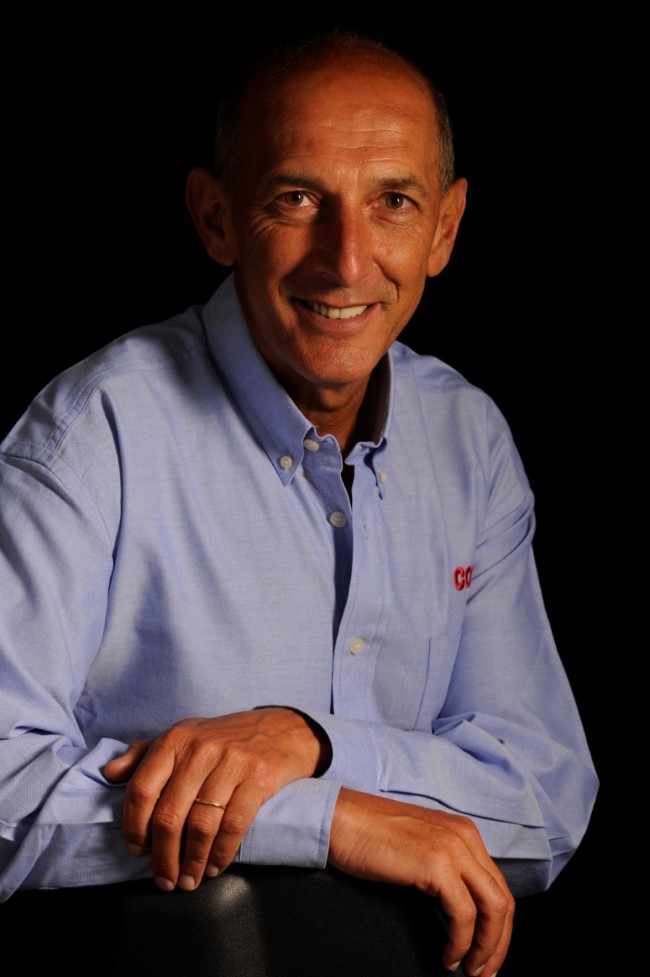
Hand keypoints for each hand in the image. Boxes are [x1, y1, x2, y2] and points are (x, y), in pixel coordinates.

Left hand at [103, 707, 328, 891]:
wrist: (280, 730)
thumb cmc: (223, 738)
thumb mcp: (182, 736)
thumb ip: (143, 753)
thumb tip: (110, 774)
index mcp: (175, 739)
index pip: (142, 789)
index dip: (134, 827)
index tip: (137, 851)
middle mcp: (200, 749)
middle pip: (170, 815)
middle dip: (163, 856)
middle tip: (164, 879)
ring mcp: (231, 762)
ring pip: (201, 825)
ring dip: (192, 862)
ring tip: (189, 880)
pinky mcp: (257, 777)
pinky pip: (233, 826)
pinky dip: (221, 854)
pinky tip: (215, 867)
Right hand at [328, 788, 513, 975]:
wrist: (340, 819)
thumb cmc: (368, 835)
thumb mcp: (419, 847)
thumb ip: (444, 867)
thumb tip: (456, 908)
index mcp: (463, 832)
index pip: (496, 884)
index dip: (498, 925)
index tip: (489, 952)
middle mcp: (465, 837)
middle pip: (502, 898)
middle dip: (498, 942)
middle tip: (485, 970)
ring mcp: (453, 848)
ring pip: (493, 908)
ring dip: (487, 947)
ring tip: (472, 968)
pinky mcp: (436, 864)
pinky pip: (465, 915)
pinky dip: (462, 942)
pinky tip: (449, 956)